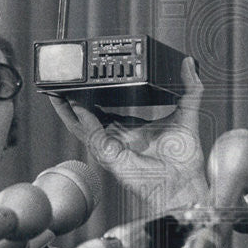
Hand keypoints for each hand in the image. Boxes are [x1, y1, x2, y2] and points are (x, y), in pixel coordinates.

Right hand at [50, 57, 208, 211]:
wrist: (183, 182)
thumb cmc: (185, 160)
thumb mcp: (187, 113)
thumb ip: (190, 87)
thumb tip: (188, 65)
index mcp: (132, 129)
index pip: (106, 110)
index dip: (95, 95)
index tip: (89, 79)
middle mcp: (118, 138)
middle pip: (87, 117)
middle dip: (72, 100)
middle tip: (63, 83)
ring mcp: (112, 147)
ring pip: (81, 126)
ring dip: (68, 109)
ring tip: (57, 91)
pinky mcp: (109, 155)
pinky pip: (92, 134)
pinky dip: (84, 119)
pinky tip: (79, 105)